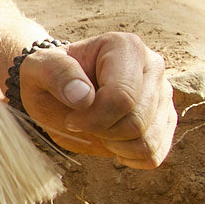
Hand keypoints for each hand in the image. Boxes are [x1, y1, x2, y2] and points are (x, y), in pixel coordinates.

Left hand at [17, 32, 175, 168]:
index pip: (122, 97)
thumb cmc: (50, 79)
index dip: (93, 119)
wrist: (61, 93)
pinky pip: (155, 154)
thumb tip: (83, 96)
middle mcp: (153, 66)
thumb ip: (56, 74)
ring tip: (98, 128)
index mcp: (126, 47)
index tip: (71, 118)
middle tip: (82, 123)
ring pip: (148, 140)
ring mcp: (164, 94)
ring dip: (115, 145)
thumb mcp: (38, 70)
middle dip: (103, 132)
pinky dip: (130, 156)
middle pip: (137, 121)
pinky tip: (112, 141)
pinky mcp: (166, 119)